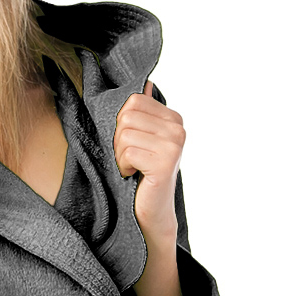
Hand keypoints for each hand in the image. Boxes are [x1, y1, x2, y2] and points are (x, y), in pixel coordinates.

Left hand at [113, 81, 184, 250]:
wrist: (151, 212)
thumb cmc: (141, 176)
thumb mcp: (140, 140)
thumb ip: (142, 114)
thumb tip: (144, 83)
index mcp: (172, 118)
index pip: (133, 100)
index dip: (121, 124)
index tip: (130, 144)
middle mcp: (178, 128)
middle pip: (126, 116)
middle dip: (118, 140)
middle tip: (129, 159)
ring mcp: (174, 144)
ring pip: (124, 134)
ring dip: (120, 155)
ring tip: (132, 168)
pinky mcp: (166, 161)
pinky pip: (128, 152)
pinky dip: (124, 167)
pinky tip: (135, 176)